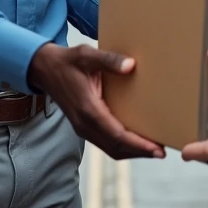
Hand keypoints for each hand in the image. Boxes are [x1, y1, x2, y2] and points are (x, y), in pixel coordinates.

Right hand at [26, 43, 164, 160]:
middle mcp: (84, 123)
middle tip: (163, 152)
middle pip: (116, 147)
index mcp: (88, 109)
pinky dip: (121, 146)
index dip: (138, 145)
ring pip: (110, 148)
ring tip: (153, 149)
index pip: (117, 135)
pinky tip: (135, 140)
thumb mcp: (86, 54)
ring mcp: (82, 127)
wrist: (44, 69)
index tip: (157, 149)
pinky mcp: (83, 126)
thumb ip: (109, 60)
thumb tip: (131, 65)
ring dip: (131, 151)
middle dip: (140, 152)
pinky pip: (105, 142)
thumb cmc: (67, 61)